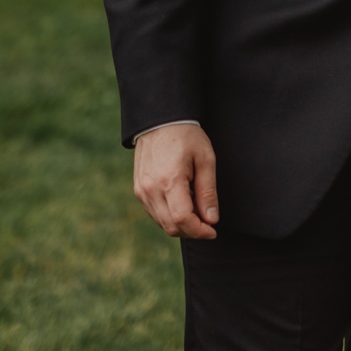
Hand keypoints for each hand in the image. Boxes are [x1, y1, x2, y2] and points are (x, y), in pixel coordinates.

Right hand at [134, 122, 219, 238]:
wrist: (160, 120)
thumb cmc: (186, 136)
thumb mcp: (205, 159)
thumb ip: (208, 191)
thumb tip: (211, 219)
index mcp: (169, 181)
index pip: (183, 219)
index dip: (199, 231)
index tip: (212, 230)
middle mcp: (151, 189)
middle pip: (171, 226)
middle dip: (192, 231)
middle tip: (207, 223)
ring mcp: (142, 190)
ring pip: (162, 223)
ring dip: (181, 225)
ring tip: (196, 209)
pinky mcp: (138, 189)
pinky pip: (154, 213)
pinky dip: (169, 216)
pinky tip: (182, 203)